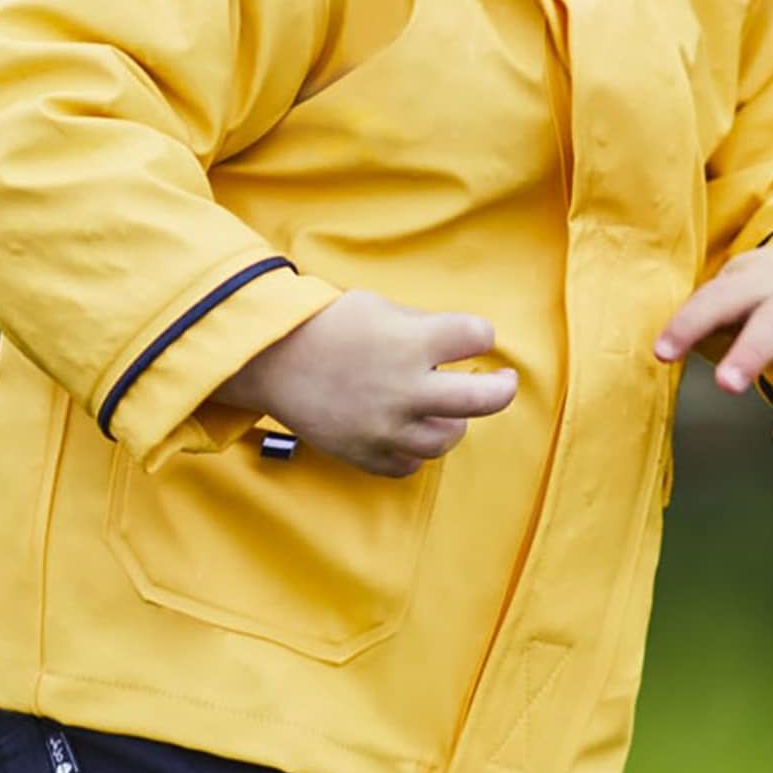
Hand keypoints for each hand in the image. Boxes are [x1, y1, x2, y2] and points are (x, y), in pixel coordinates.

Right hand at [215, 290, 517, 476]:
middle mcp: (405, 389)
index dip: (479, 335)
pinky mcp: (366, 453)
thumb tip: (455, 348)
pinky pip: (408, 465)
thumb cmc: (324, 326)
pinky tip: (409, 432)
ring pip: (447, 439)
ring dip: (452, 423)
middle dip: (502, 390)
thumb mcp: (378, 307)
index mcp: (411, 343)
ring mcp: (386, 427)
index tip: (471, 337)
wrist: (270, 361)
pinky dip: (414, 451)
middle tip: (503, 383)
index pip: (477, 337)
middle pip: (482, 400)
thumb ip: (420, 327)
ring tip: (445, 411)